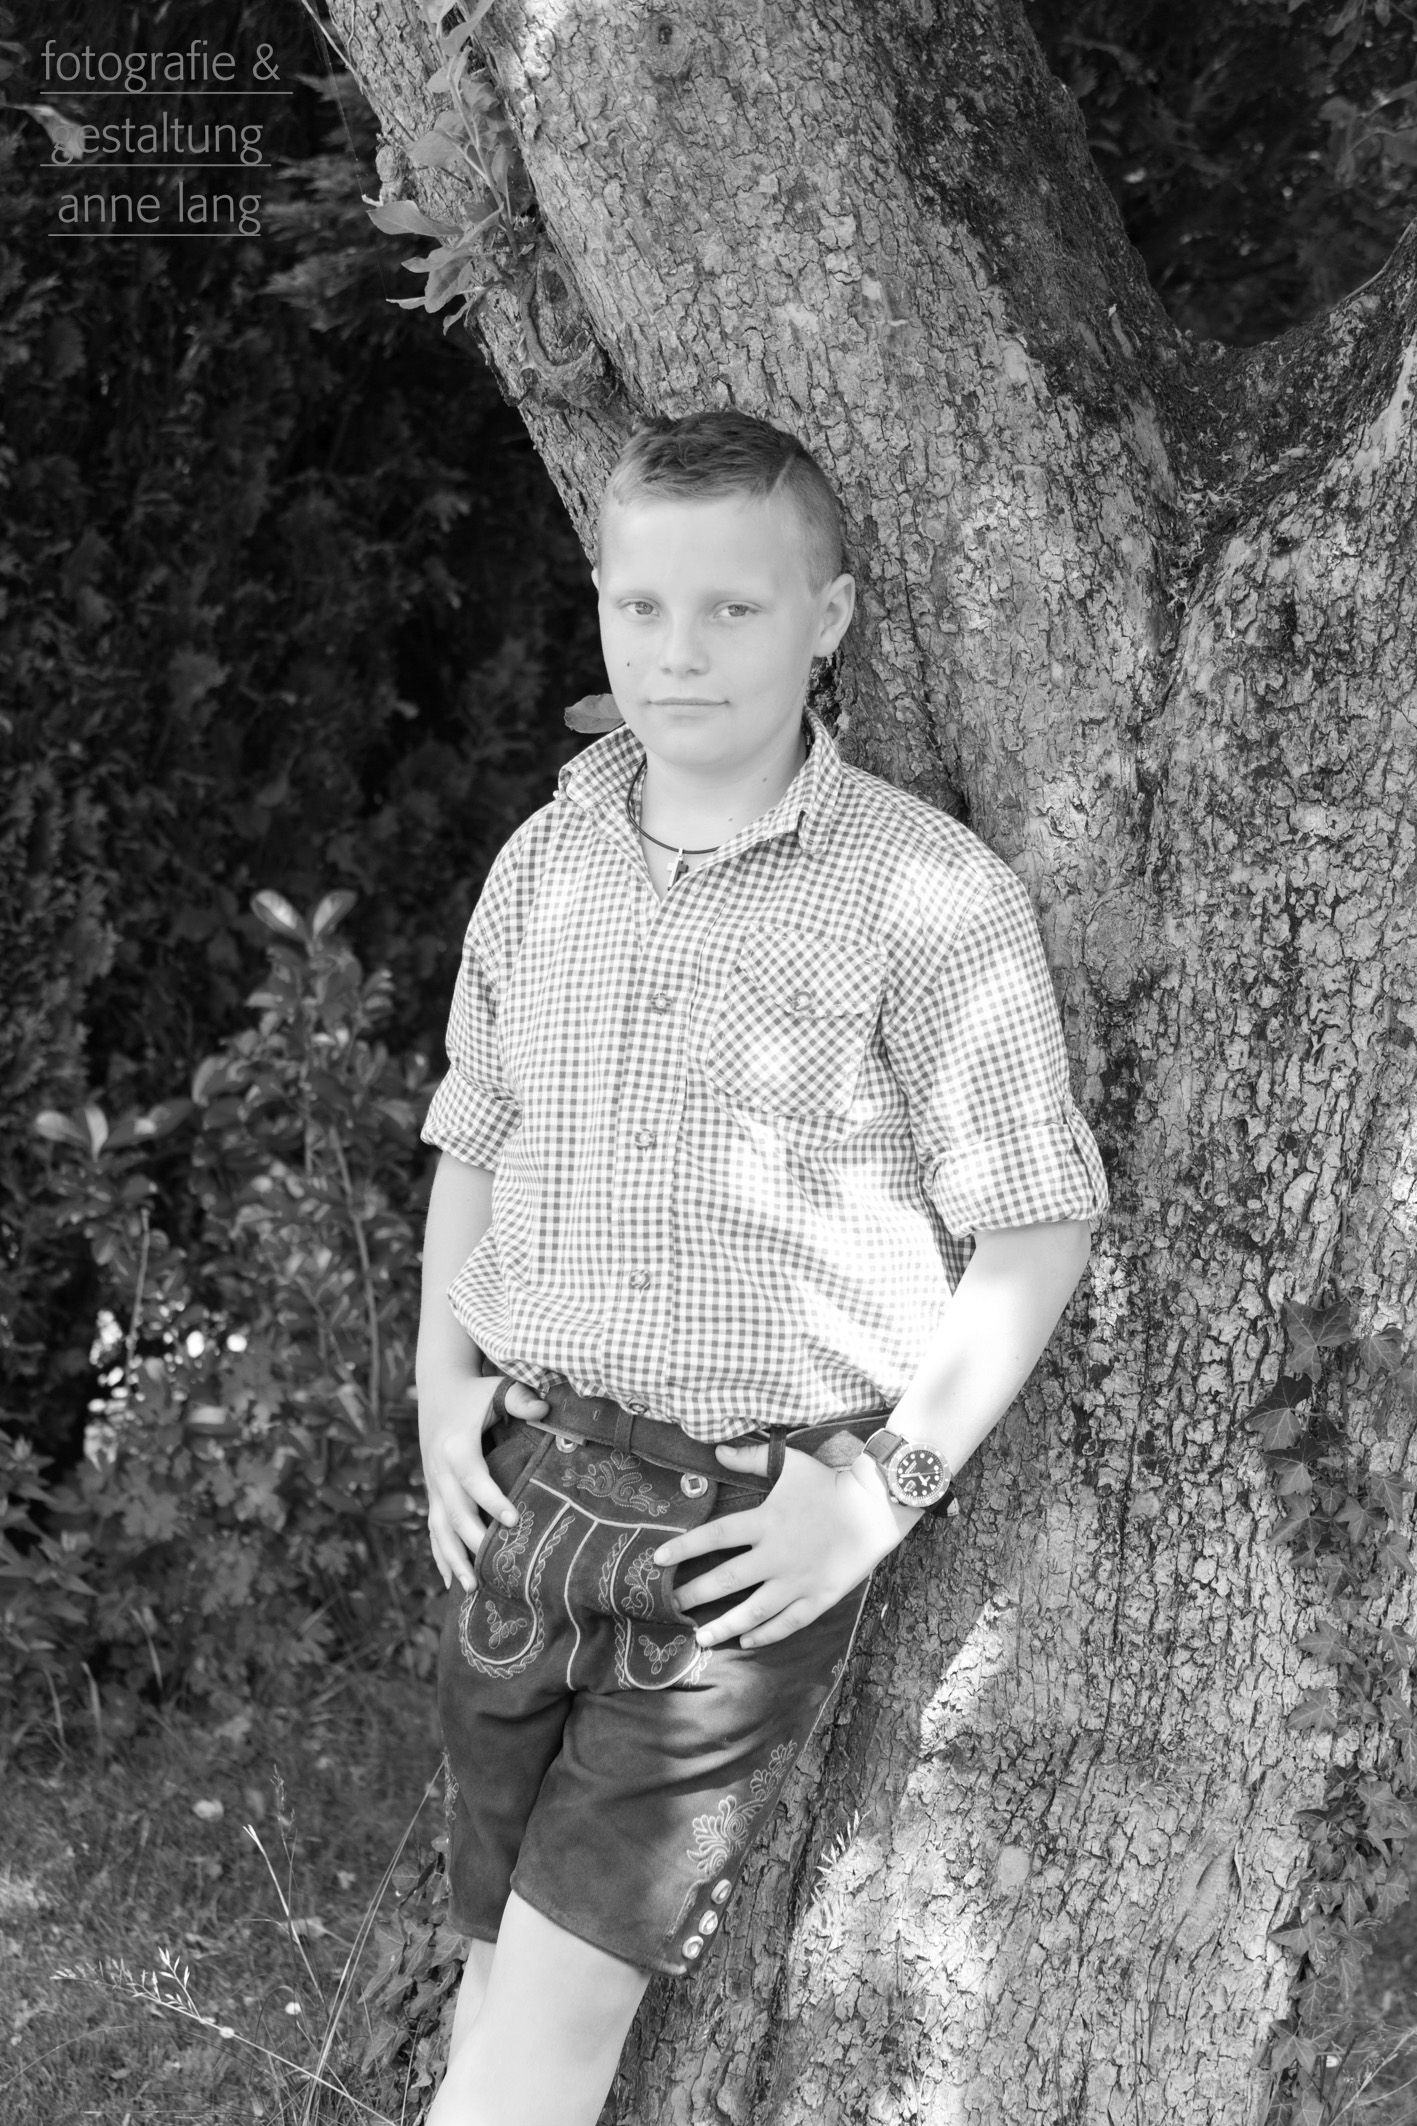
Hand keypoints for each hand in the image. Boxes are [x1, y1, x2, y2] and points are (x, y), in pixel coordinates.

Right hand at [419, 1371, 548, 1593]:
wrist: (438, 1390)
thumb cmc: (474, 1393)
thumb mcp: (495, 1389)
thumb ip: (519, 1398)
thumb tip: (544, 1410)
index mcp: (456, 1446)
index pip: (473, 1478)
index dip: (492, 1500)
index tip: (513, 1521)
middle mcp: (439, 1470)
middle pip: (454, 1511)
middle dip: (473, 1541)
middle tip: (495, 1567)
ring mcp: (433, 1485)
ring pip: (439, 1528)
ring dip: (452, 1559)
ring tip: (470, 1588)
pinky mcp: (433, 1494)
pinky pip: (433, 1530)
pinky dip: (440, 1556)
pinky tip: (451, 1581)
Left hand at [653, 1440, 918, 1648]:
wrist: (877, 1506)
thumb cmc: (830, 1482)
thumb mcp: (790, 1463)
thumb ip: (750, 1459)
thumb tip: (716, 1452)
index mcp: (766, 1521)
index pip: (715, 1537)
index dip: (684, 1549)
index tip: (658, 1560)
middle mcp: (778, 1555)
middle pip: (728, 1579)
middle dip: (695, 1594)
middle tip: (671, 1605)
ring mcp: (799, 1580)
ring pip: (754, 1610)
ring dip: (724, 1626)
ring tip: (700, 1638)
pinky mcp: (819, 1597)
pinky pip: (788, 1622)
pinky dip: (766, 1634)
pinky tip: (746, 1642)